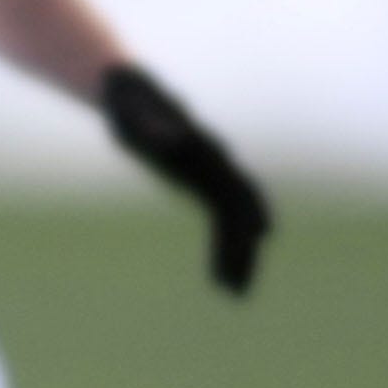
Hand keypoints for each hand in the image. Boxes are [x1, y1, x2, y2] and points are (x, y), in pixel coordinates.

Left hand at [99, 64, 270, 292]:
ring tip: (233, 294)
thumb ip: (153, 127)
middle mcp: (216, 166)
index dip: (247, 214)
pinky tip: (220, 278)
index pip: (234, 190)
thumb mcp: (134, 115)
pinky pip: (218, 224)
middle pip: (241, 212)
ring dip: (236, 256)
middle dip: (243, 249)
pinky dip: (221, 249)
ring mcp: (210, 177)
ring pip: (233, 223)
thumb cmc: (128, 102)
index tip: (259, 240)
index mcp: (205, 152)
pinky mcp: (198, 185)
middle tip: (240, 289)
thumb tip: (171, 141)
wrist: (128, 93)